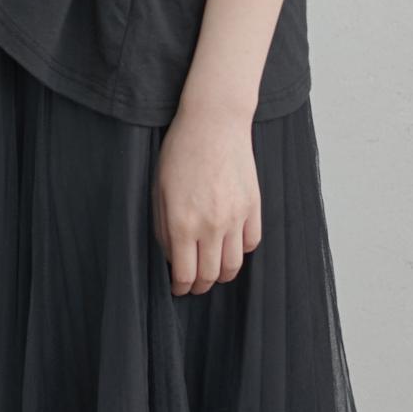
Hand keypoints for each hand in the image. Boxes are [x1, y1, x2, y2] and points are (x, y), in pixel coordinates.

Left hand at [154, 100, 261, 295]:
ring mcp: (236, 217)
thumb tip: (172, 257)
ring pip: (234, 265)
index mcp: (182, 223)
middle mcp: (211, 225)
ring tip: (214, 272)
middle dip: (199, 286)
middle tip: (194, 285)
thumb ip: (163, 228)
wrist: (214, 122)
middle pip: (210, 275)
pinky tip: (231, 247)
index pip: (184, 274)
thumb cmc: (180, 152)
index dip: (180, 288)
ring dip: (222, 275)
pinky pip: (251, 243)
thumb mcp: (159, 191)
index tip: (177, 289)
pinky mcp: (254, 206)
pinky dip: (241, 251)